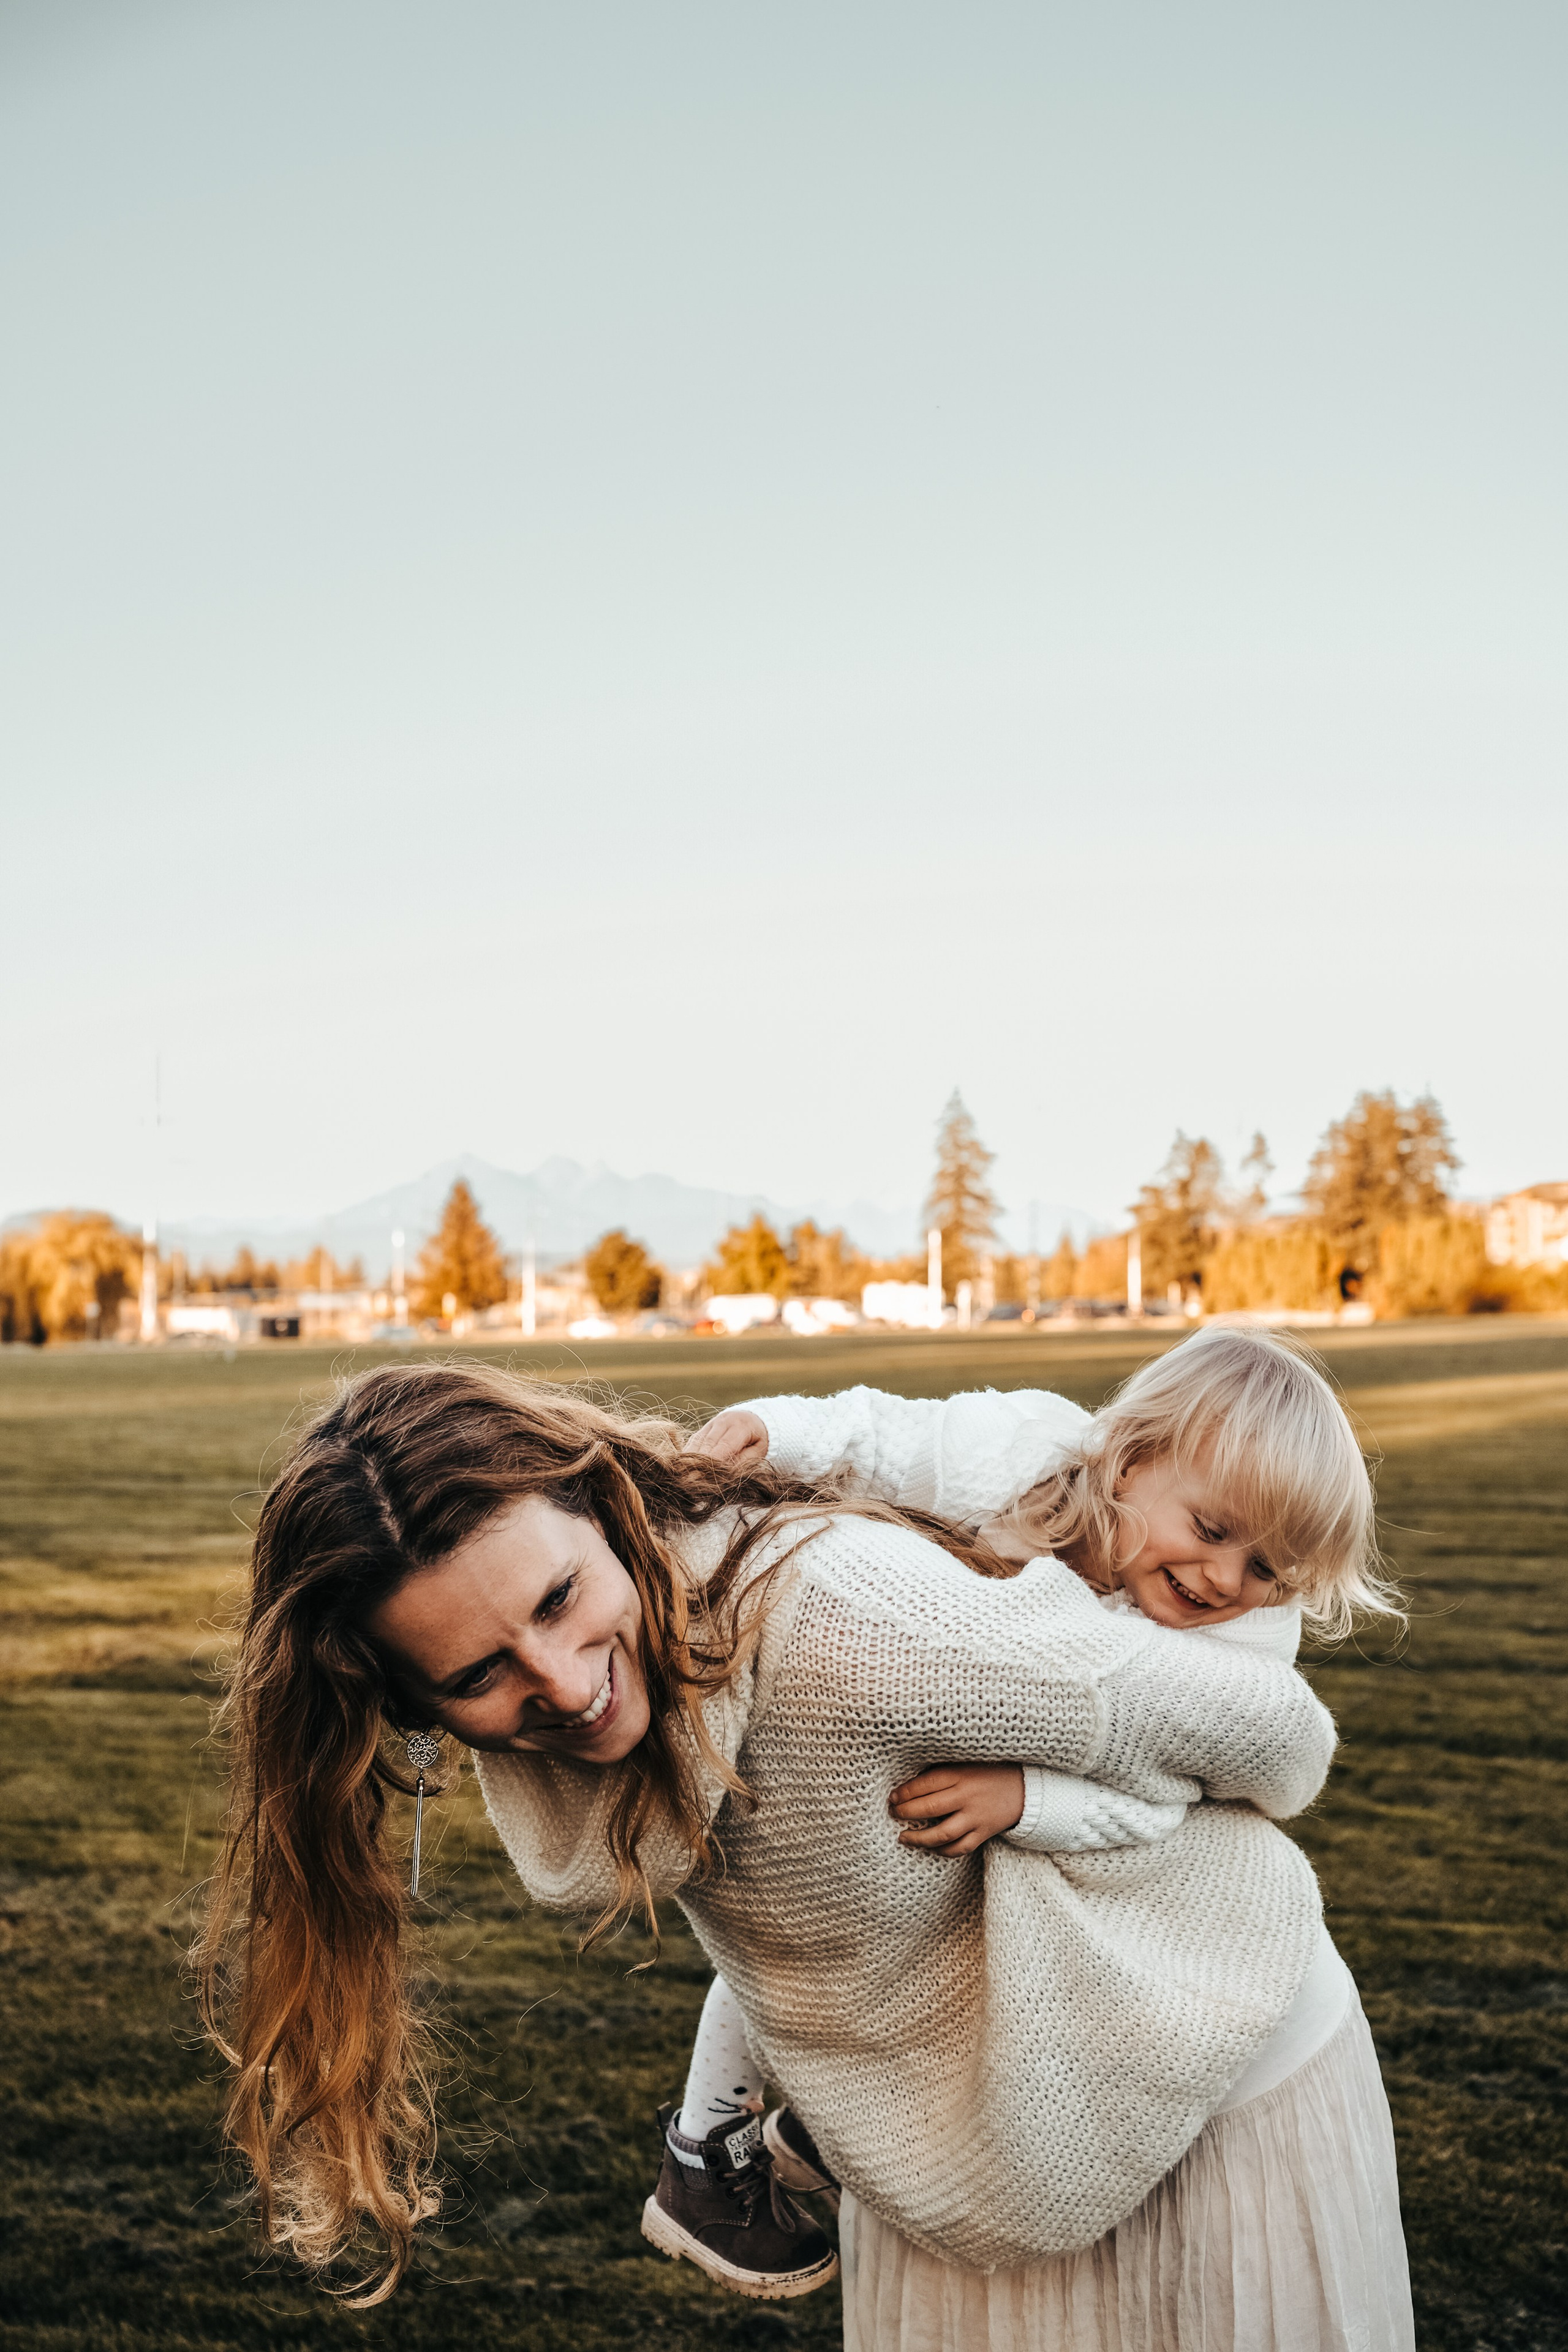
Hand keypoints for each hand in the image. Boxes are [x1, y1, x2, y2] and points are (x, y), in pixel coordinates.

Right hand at [685, 1408, 769, 1469]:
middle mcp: (724, 1421)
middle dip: (700, 1462)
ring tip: (686, 1475)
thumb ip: (744, 1461)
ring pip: (697, 1442)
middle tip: (692, 1480)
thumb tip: (726, 1474)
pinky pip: (693, 1441)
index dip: (715, 1462)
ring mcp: (711, 1423)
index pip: (725, 1445)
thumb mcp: (758, 1450)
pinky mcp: (702, 1429)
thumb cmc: (757, 1440)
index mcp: (741, 1426)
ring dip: (690, 1459)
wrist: (752, 1419)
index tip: (706, 1477)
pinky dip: (688, 1454)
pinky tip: (684, 1467)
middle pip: (708, 1443)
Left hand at [888, 1763, 1025, 1856]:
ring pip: (942, 1834)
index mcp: (961, 1774)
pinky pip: (959, 1848)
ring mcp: (976, 1817)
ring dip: (918, 1838)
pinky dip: (942, 1851)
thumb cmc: (987, 1772)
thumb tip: (908, 1784)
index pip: (926, 1784)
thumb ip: (941, 1772)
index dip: (905, 1791)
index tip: (892, 1796)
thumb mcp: (964, 1764)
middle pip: (930, 1807)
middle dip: (906, 1812)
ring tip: (903, 1837)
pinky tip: (929, 1848)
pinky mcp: (983, 1833)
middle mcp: (967, 1796)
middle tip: (893, 1814)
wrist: (1023, 1789)